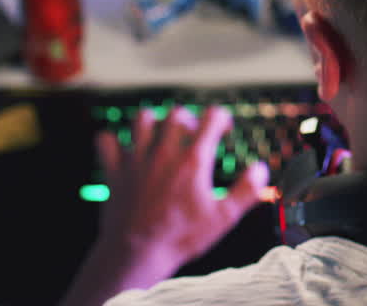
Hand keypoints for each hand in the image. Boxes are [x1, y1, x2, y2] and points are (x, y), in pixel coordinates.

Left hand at [60, 106, 268, 305]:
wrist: (137, 253)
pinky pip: (106, 141)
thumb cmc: (180, 237)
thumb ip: (246, 191)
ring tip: (160, 133)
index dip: (221, 117)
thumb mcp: (223, 218)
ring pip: (142, 119)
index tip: (223, 127)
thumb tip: (260, 170)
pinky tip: (123, 149)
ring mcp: (137, 159)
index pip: (211, 118)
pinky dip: (113, 140)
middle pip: (176, 114)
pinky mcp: (115, 171)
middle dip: (188, 117)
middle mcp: (164, 153)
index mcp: (193, 161)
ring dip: (153, 121)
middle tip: (192, 131)